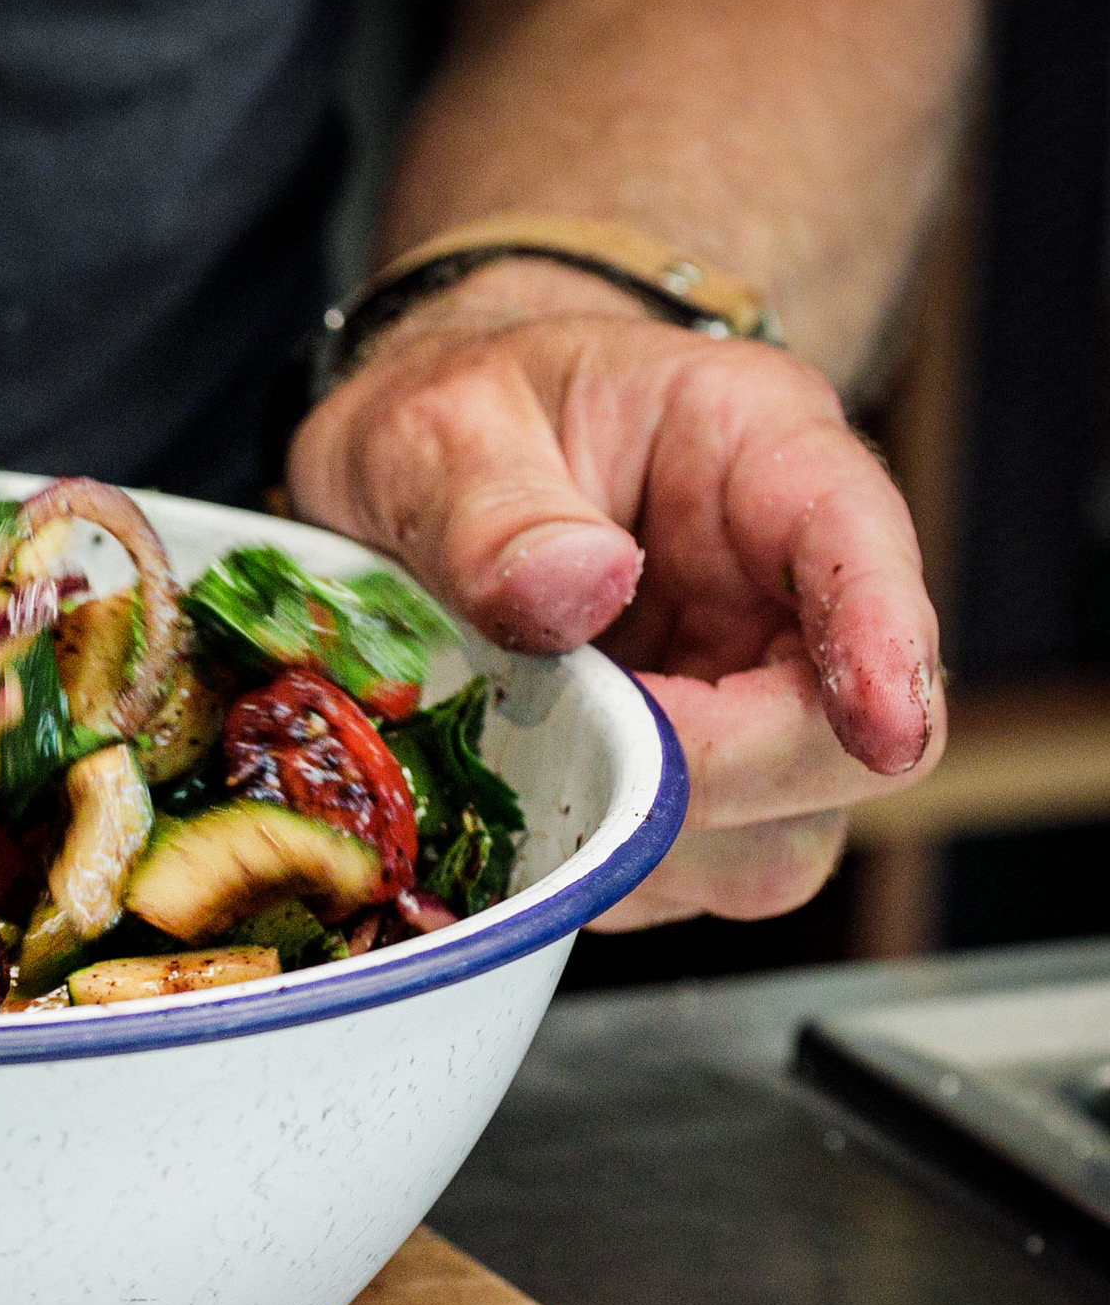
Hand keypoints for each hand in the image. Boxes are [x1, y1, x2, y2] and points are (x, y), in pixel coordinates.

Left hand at [288, 263, 942, 927]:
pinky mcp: (685, 796)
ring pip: (769, 844)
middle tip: (566, 750)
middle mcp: (780, 601)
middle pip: (842, 747)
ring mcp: (741, 711)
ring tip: (515, 771)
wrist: (420, 474)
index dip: (884, 648)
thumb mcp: (437, 433)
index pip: (863, 551)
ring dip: (646, 845)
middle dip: (718, 782)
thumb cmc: (454, 425)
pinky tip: (510, 810)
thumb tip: (574, 586)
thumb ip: (491, 508)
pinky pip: (677, 878)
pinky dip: (594, 872)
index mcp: (758, 460)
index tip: (877, 726)